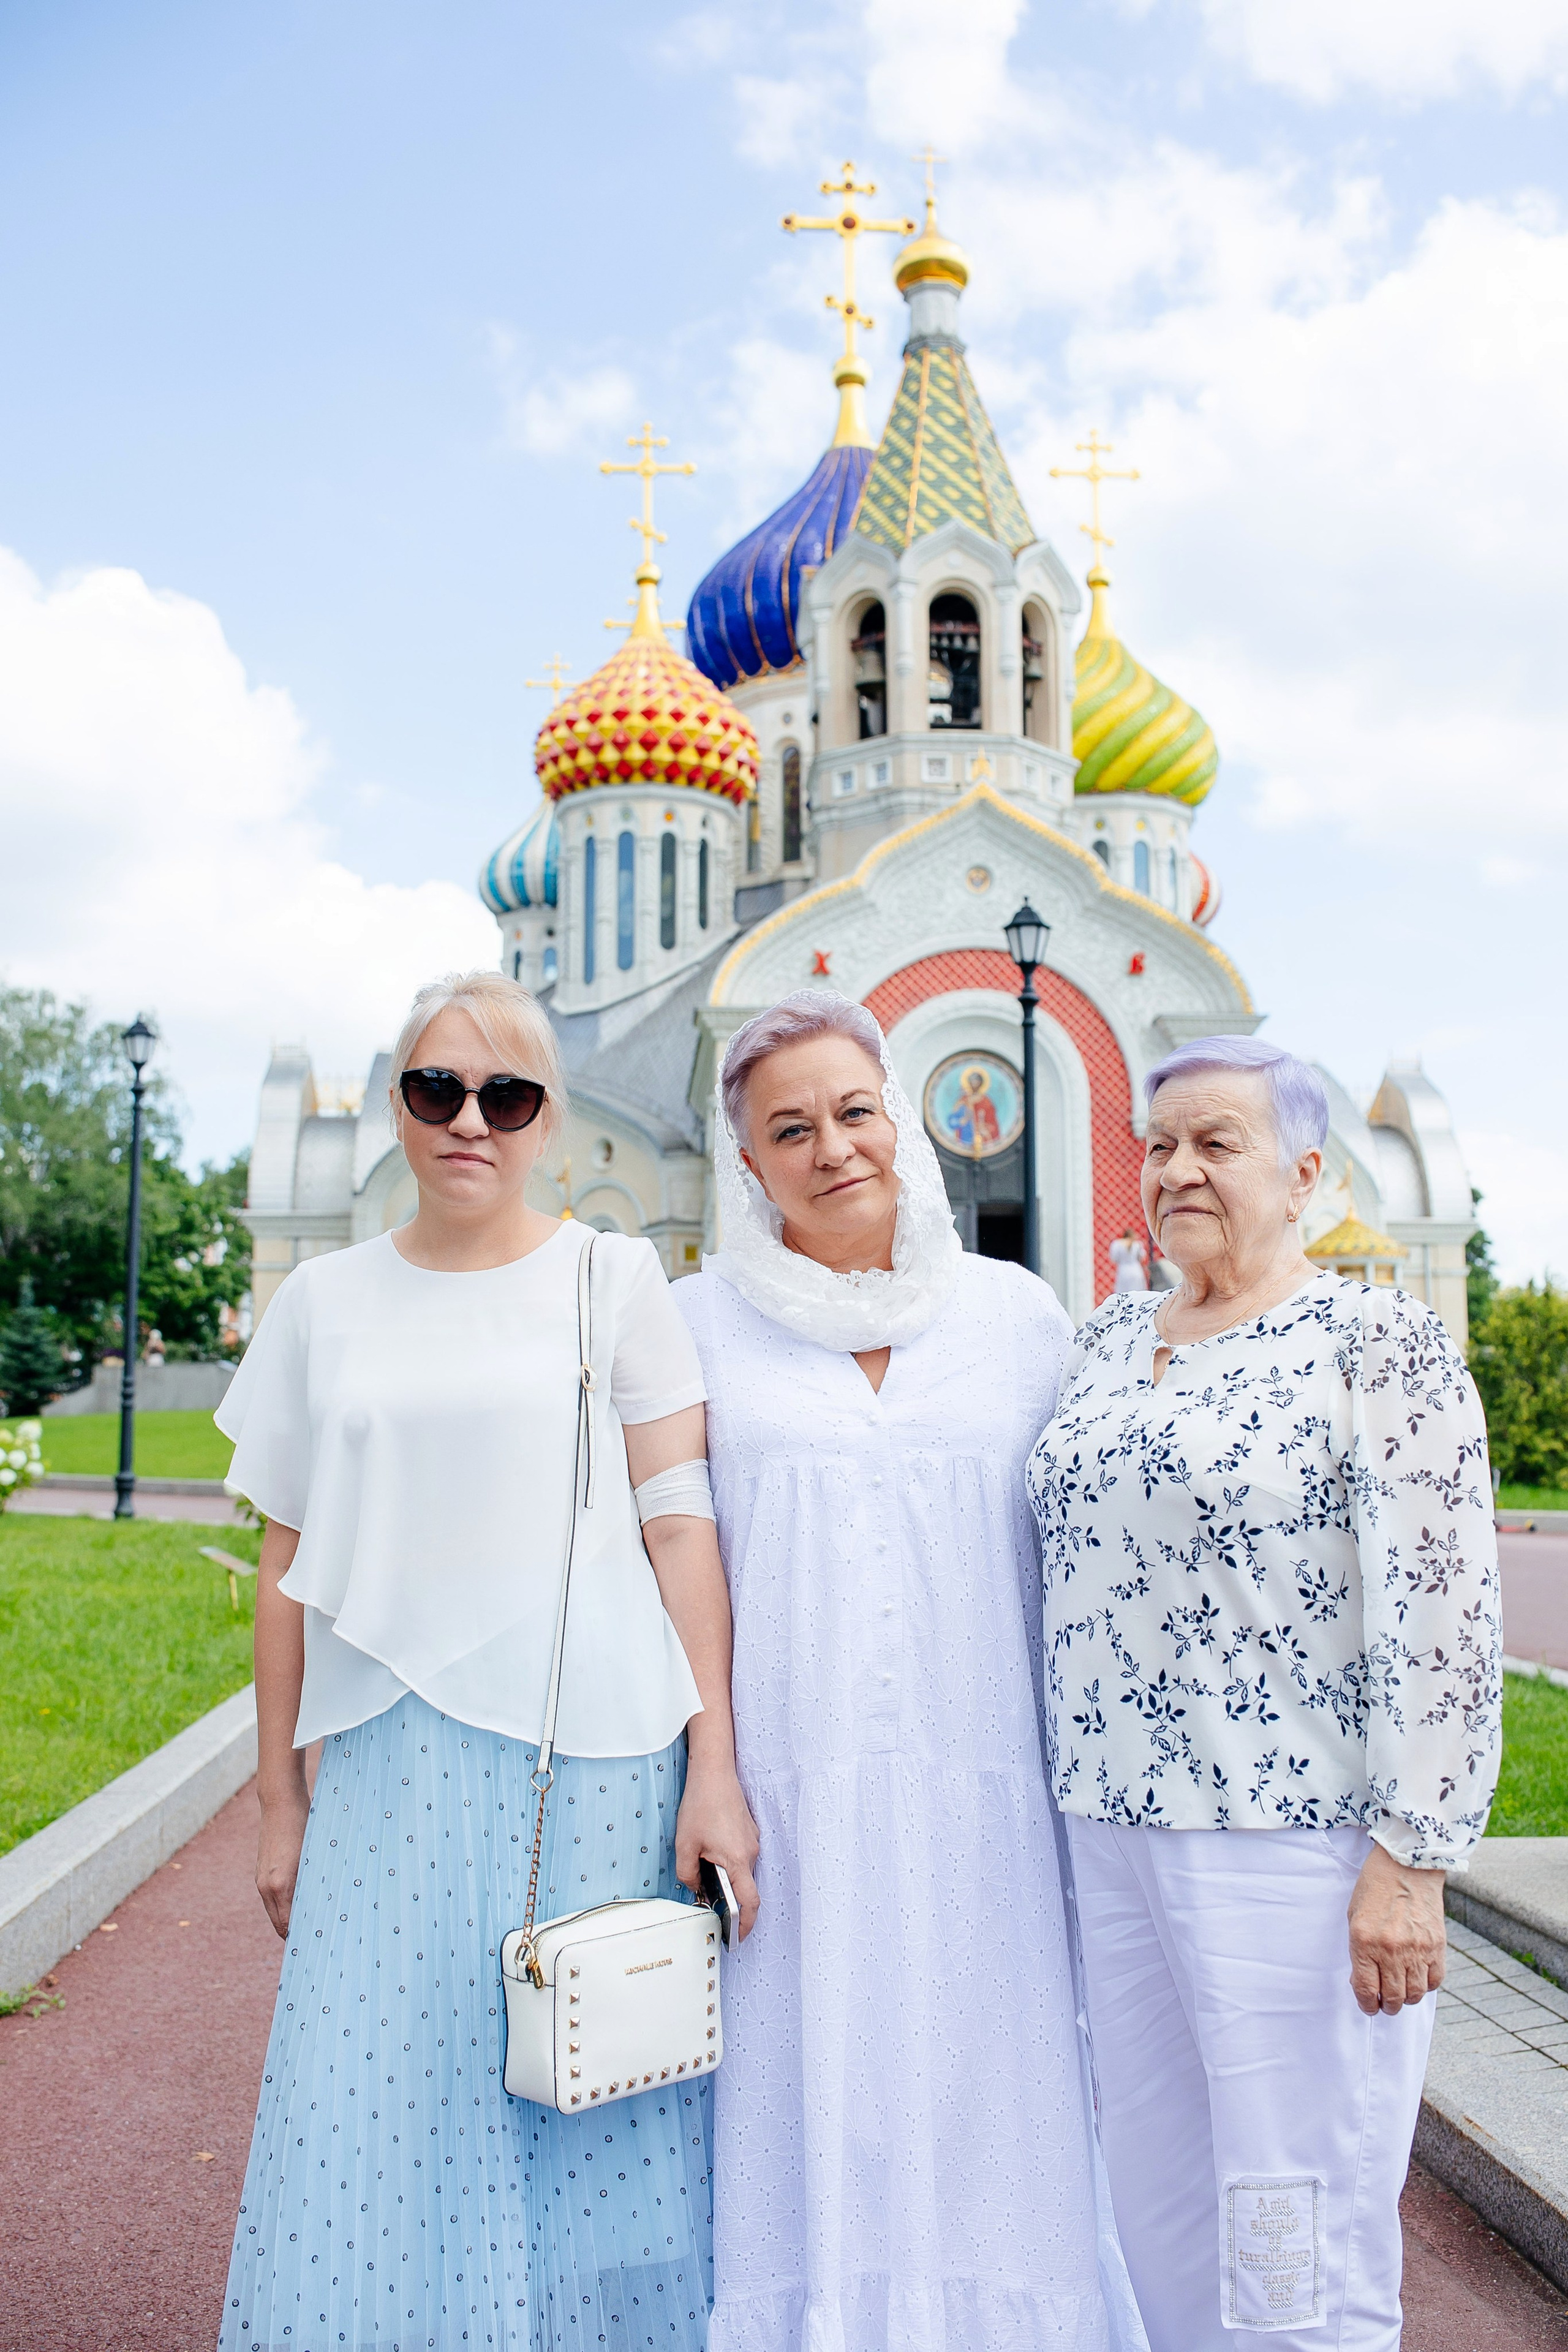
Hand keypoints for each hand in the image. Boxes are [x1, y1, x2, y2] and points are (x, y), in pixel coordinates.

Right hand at [256, 1785, 309, 1939]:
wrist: (281, 1802)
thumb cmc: (300, 1826)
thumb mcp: (309, 1857)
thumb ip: (308, 1885)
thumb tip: (315, 1909)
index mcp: (278, 1886)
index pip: (286, 1926)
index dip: (299, 1938)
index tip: (315, 1947)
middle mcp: (265, 1886)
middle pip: (279, 1923)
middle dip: (294, 1934)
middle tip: (315, 1943)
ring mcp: (261, 1879)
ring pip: (276, 1910)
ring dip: (290, 1919)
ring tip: (310, 1927)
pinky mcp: (263, 1871)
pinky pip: (273, 1897)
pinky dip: (285, 1905)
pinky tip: (302, 1903)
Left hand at [675, 1760, 760, 1941]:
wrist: (714, 1772)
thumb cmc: (701, 1803)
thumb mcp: (685, 1845)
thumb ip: (688, 1875)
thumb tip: (694, 1888)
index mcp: (738, 1860)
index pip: (749, 1902)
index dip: (745, 1924)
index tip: (738, 1937)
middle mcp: (751, 1852)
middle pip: (745, 1887)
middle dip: (729, 1900)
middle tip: (710, 1903)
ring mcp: (752, 1841)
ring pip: (742, 1871)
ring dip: (727, 1878)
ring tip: (705, 1871)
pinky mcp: (748, 1832)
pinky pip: (741, 1856)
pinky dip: (729, 1863)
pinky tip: (710, 1853)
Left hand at [1347, 1841, 1445, 2015]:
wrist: (1406, 1865)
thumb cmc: (1375, 1888)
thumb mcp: (1355, 1918)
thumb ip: (1359, 1952)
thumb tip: (1365, 1983)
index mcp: (1364, 1942)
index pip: (1366, 1990)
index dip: (1366, 2005)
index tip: (1368, 2006)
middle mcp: (1391, 1950)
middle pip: (1393, 1998)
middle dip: (1387, 2007)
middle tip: (1385, 2004)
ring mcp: (1417, 1949)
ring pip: (1415, 1995)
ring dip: (1407, 1999)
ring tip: (1402, 1993)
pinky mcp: (1437, 1946)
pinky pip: (1435, 1981)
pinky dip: (1426, 1986)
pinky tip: (1418, 1978)